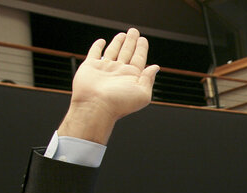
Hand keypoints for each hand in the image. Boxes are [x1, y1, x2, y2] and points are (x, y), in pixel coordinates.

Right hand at [59, 28, 159, 143]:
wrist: (96, 106)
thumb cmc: (119, 103)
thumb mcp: (143, 93)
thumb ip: (149, 79)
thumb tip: (155, 67)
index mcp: (132, 77)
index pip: (139, 58)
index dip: (141, 48)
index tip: (143, 39)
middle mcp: (119, 72)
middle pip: (127, 52)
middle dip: (131, 41)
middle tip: (134, 31)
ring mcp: (105, 69)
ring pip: (113, 51)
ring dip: (118, 42)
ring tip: (123, 34)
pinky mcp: (90, 66)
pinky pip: (95, 52)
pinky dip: (98, 46)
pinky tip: (102, 41)